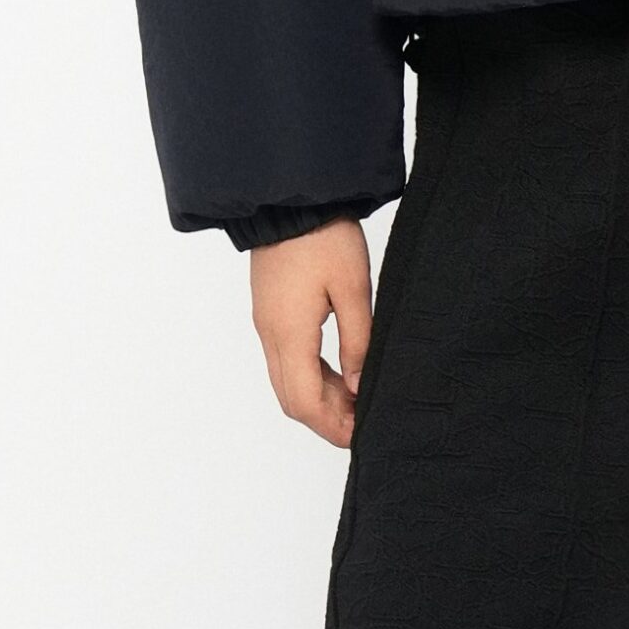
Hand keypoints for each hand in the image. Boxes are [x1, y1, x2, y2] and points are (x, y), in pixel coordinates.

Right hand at [249, 217, 372, 444]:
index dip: (332, 425)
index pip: (305, 402)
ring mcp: (266, 323)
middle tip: (361, 420)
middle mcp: (271, 335)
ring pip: (286, 381)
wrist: (290, 196)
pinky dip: (309, 375)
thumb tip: (359, 384)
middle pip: (292, 399)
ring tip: (355, 397)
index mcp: (290, 333)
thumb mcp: (353, 287)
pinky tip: (337, 370)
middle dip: (325, 418)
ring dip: (318, 397)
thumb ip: (357, 340)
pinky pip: (284, 359)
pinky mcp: (270, 311)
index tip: (360, 433)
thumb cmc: (324, 236)